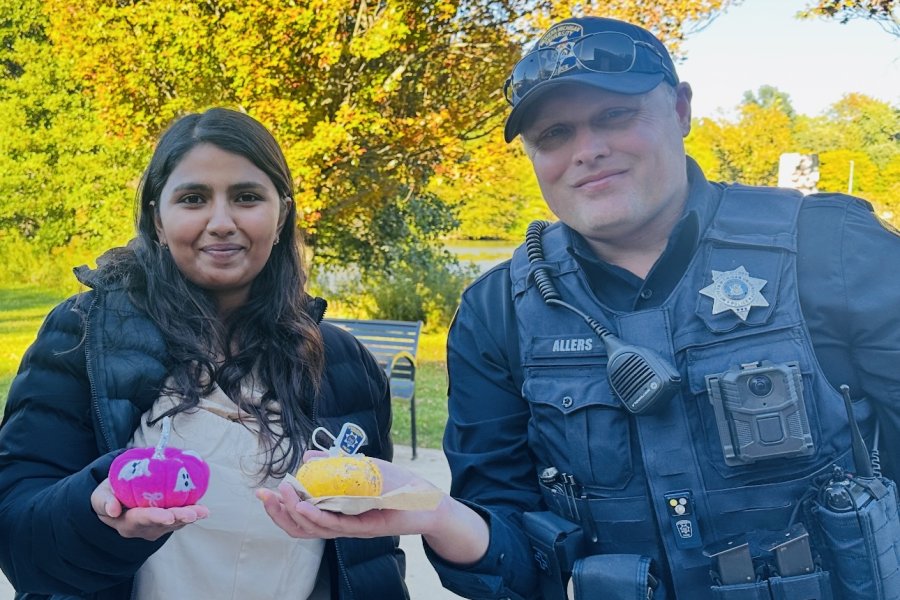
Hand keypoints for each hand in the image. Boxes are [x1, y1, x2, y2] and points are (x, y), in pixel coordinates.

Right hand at [91, 478, 209, 540]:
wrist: (118, 500)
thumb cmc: (109, 495)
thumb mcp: (100, 496)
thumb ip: (104, 502)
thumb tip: (112, 510)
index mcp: (126, 523)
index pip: (141, 519)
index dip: (155, 517)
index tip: (167, 516)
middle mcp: (143, 529)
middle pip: (162, 523)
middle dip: (178, 518)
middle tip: (192, 514)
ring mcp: (157, 528)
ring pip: (175, 523)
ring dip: (189, 517)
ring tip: (202, 512)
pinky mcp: (168, 523)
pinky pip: (180, 519)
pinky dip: (192, 513)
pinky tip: (203, 510)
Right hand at [257, 452, 446, 539]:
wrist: (428, 500)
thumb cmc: (397, 486)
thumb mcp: (362, 468)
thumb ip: (335, 463)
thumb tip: (307, 456)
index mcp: (335, 511)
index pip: (300, 515)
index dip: (279, 507)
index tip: (263, 492)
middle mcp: (340, 523)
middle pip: (300, 527)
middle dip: (278, 513)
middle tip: (264, 496)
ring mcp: (351, 527)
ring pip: (314, 529)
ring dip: (294, 513)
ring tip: (283, 496)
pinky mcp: (365, 528)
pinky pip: (336, 526)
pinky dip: (317, 518)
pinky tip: (305, 507)